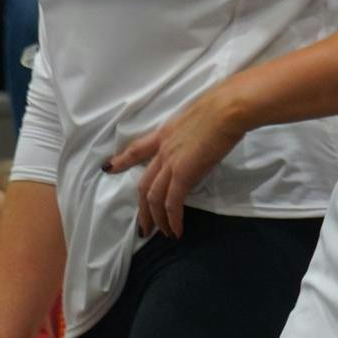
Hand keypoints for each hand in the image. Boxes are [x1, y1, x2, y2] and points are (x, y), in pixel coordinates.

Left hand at [106, 87, 247, 238]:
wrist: (230, 108)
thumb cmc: (223, 104)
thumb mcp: (199, 116)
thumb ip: (193, 132)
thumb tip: (202, 140)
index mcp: (166, 132)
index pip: (138, 149)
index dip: (122, 160)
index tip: (108, 168)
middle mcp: (164, 149)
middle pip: (143, 184)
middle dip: (142, 209)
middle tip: (144, 227)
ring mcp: (172, 162)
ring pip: (154, 197)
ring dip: (156, 218)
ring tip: (162, 233)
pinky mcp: (184, 173)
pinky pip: (173, 203)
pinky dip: (172, 219)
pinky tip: (176, 231)